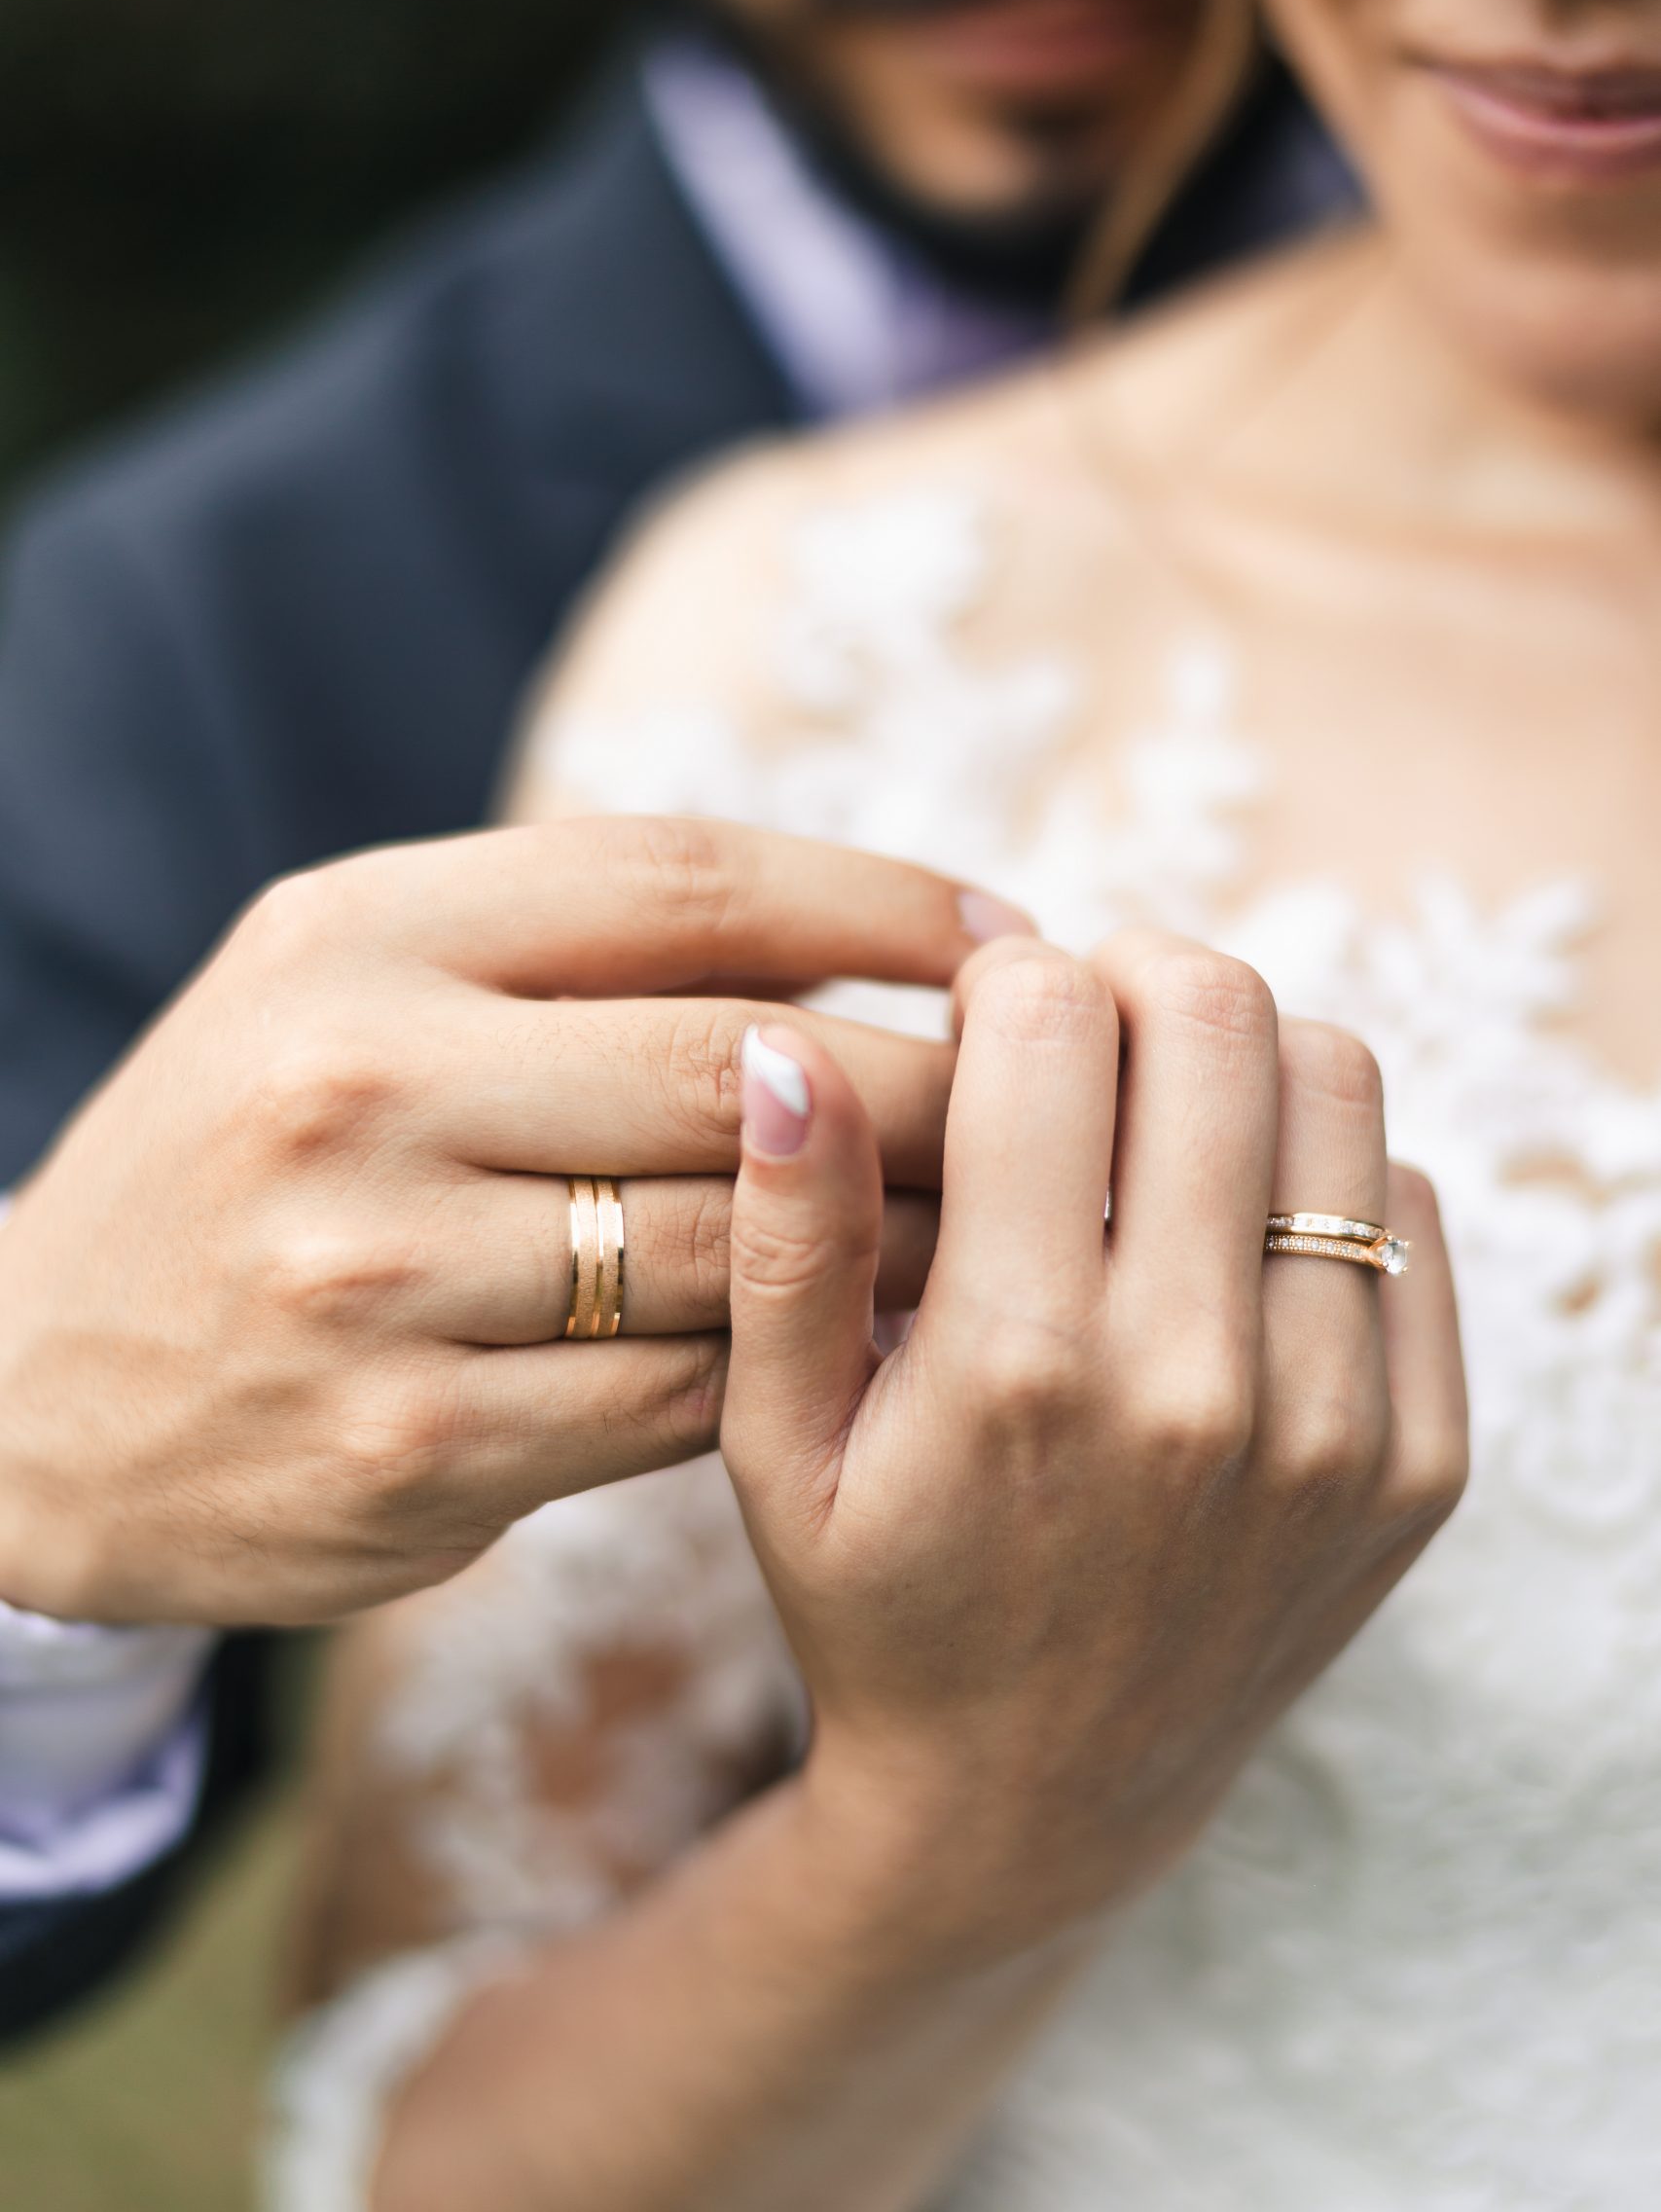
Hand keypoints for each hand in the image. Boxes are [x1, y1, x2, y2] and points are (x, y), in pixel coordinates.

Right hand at [0, 818, 1025, 1625]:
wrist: (30, 1400)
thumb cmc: (249, 1156)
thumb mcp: (345, 989)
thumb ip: (559, 943)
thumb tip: (846, 940)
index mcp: (356, 936)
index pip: (679, 879)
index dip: (873, 902)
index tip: (1001, 933)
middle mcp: (360, 1088)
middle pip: (739, 1065)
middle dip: (930, 1085)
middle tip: (1047, 1098)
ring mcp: (381, 1279)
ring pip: (731, 1245)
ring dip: (892, 1237)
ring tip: (997, 1223)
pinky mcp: (414, 1448)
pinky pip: (677, 1399)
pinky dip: (794, 1368)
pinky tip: (869, 1350)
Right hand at [723, 930, 1467, 1970]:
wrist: (1032, 1803)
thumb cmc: (880, 1600)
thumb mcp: (777, 1439)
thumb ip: (790, 1234)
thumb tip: (784, 1045)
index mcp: (1017, 1362)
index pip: (1051, 1026)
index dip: (1008, 974)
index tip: (984, 1015)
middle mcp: (1196, 1384)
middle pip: (1217, 1018)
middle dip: (1132, 973)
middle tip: (1080, 1025)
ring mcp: (1332, 1425)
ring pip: (1337, 1082)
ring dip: (1240, 1054)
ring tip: (1160, 1110)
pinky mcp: (1418, 1460)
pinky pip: (1405, 1208)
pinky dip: (1322, 1168)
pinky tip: (1231, 1227)